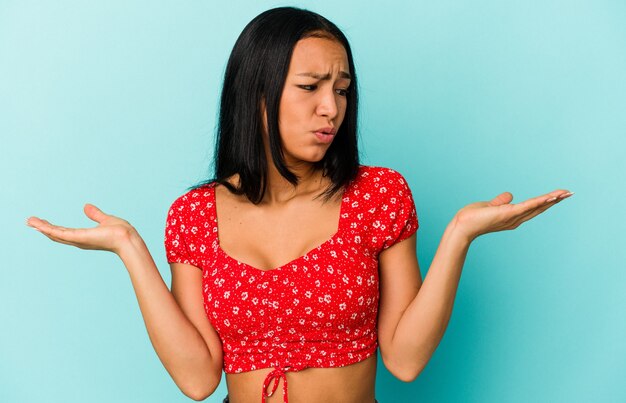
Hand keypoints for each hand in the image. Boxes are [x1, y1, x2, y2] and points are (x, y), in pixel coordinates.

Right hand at [26, 204, 136, 254]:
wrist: (128, 239)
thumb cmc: (121, 232)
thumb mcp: (105, 219)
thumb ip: (95, 214)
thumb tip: (86, 206)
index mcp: (84, 236)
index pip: (65, 232)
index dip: (53, 228)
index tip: (42, 223)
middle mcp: (79, 240)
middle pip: (57, 234)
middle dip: (43, 228)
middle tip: (30, 222)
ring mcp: (78, 240)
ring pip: (56, 234)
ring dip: (42, 228)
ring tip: (30, 221)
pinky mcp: (79, 238)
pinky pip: (61, 233)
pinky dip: (49, 229)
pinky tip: (40, 226)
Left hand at [451, 190, 573, 241]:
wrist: (462, 226)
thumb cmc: (472, 218)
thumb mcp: (489, 206)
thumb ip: (500, 202)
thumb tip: (510, 195)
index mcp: (512, 216)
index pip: (533, 207)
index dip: (546, 201)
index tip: (559, 195)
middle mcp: (515, 219)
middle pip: (539, 208)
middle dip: (554, 200)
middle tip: (569, 193)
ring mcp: (513, 217)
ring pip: (536, 207)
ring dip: (551, 200)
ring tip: (565, 193)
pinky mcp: (508, 214)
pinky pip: (527, 206)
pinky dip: (539, 202)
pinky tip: (550, 197)